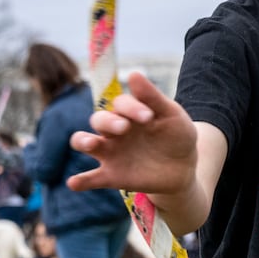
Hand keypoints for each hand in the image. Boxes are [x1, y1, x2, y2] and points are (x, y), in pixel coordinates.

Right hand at [67, 72, 197, 195]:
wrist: (183, 168)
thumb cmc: (176, 136)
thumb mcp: (172, 116)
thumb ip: (153, 98)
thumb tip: (134, 74)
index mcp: (129, 113)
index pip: (120, 104)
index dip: (131, 107)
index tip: (149, 117)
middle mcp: (114, 130)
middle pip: (98, 119)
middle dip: (108, 122)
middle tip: (124, 128)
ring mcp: (110, 152)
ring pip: (82, 141)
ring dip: (83, 141)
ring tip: (91, 144)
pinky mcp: (111, 176)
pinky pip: (91, 178)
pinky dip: (80, 181)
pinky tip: (74, 183)